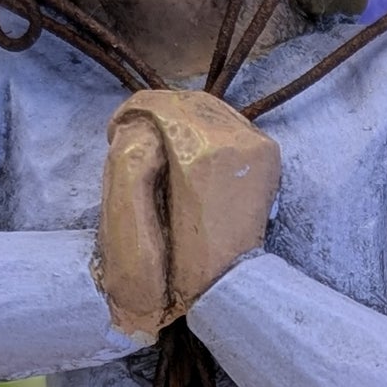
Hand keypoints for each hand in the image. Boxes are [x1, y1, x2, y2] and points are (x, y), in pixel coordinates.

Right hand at [93, 91, 279, 336]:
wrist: (230, 285)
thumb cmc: (179, 261)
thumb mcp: (141, 211)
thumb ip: (130, 159)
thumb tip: (133, 127)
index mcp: (200, 154)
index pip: (163, 106)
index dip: (134, 110)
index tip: (118, 126)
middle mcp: (236, 141)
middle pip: (190, 102)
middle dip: (160, 112)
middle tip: (138, 130)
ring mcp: (257, 146)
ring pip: (213, 110)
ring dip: (184, 118)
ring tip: (164, 140)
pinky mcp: (268, 155)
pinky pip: (233, 125)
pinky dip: (209, 129)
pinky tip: (193, 150)